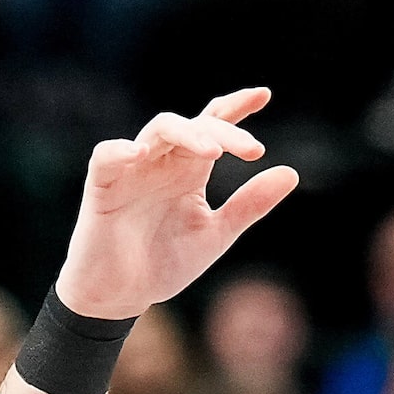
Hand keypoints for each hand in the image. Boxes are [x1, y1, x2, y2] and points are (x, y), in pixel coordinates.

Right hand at [55, 89, 299, 320]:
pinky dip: (121, 150)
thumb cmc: (163, 264)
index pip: (213, 124)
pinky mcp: (102, 187)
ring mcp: (132, 171)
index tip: (264, 95)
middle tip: (252, 150)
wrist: (121, 297)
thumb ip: (249, 205)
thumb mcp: (216, 234)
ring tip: (213, 153)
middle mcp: (163, 162)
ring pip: (158, 131)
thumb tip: (292, 173)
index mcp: (189, 170)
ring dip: (187, 135)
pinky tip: (141, 153)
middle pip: (194, 125)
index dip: (236, 107)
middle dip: (225, 132)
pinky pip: (106, 156)